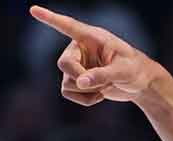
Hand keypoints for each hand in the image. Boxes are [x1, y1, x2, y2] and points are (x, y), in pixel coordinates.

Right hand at [30, 6, 158, 104]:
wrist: (140, 84)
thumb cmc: (136, 70)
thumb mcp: (123, 72)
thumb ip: (102, 75)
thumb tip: (80, 83)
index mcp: (92, 37)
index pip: (68, 26)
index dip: (50, 18)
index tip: (33, 9)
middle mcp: (80, 48)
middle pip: (64, 63)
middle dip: (80, 77)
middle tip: (102, 83)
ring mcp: (76, 65)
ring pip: (67, 82)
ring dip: (87, 90)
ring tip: (106, 86)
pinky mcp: (76, 80)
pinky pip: (69, 92)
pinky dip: (85, 99)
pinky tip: (100, 94)